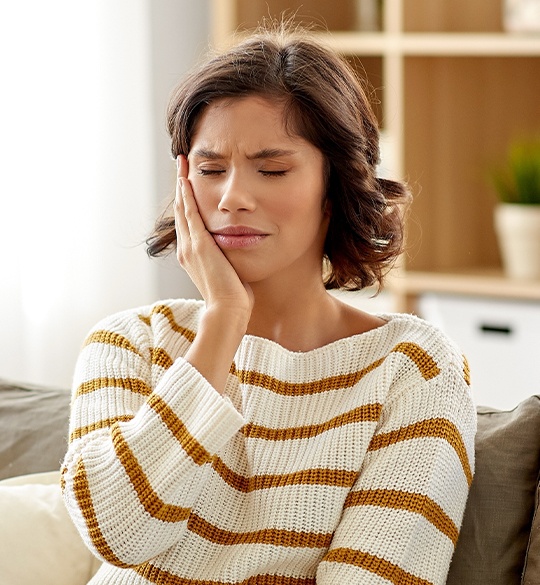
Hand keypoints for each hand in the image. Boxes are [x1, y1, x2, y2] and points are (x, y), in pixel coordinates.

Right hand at [174, 155, 253, 319]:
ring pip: (183, 207)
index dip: (186, 200)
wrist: (228, 311)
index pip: (187, 221)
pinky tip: (187, 179)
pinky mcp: (199, 245)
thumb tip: (239, 250)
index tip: (188, 182)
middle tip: (181, 164)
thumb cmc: (233, 297)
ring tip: (181, 164)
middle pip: (181, 210)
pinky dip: (187, 196)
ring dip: (181, 184)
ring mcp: (190, 246)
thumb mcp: (228, 272)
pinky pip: (190, 213)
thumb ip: (228, 258)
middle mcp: (186, 249)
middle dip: (181, 186)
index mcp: (191, 255)